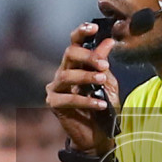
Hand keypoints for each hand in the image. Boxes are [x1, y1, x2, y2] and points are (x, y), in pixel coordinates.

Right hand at [46, 24, 119, 154]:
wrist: (99, 135)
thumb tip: (108, 41)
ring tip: (101, 80)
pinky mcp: (54, 104)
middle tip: (104, 64)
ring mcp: (55, 88)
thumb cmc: (103, 107)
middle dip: (87, 56)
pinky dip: (86, 101)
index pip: (74, 43)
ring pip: (66, 75)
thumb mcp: (108, 82)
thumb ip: (104, 63)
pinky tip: (101, 104)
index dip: (81, 33)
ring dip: (86, 76)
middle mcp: (63, 73)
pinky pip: (68, 99)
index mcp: (75, 64)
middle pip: (69, 55)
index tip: (94, 27)